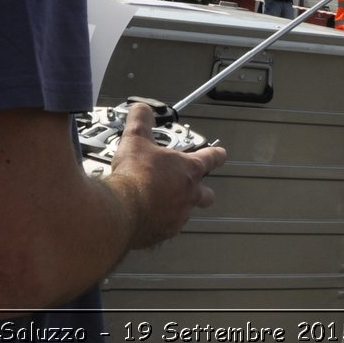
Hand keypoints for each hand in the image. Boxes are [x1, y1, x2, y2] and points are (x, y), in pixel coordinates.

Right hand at [107, 102, 226, 249]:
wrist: (122, 209)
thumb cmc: (134, 175)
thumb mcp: (136, 139)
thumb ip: (140, 121)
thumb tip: (141, 109)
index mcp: (188, 170)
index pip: (210, 158)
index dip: (217, 154)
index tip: (221, 154)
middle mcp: (188, 194)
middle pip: (207, 195)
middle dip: (203, 191)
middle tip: (193, 187)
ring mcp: (178, 216)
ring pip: (186, 212)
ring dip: (177, 207)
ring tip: (160, 202)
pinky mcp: (164, 233)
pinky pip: (167, 228)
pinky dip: (159, 222)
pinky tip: (146, 217)